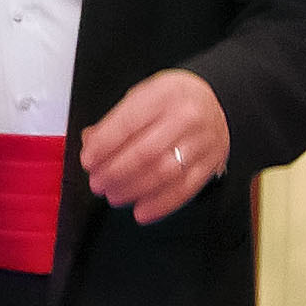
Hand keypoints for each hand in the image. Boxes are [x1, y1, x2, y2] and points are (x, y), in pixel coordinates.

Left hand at [80, 68, 230, 223]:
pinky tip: (142, 211)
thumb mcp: (144, 94)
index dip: (104, 146)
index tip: (88, 160)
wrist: (217, 100)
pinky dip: (160, 205)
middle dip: (114, 173)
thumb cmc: (174, 99)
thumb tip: (91, 144)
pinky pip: (184, 189)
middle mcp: (186, 117)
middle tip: (97, 182)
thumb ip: (116, 120)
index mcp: (164, 94)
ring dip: (133, 190)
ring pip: (163, 174)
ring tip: (114, 195)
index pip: (128, 123)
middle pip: (145, 152)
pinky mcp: (210, 163)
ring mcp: (201, 142)